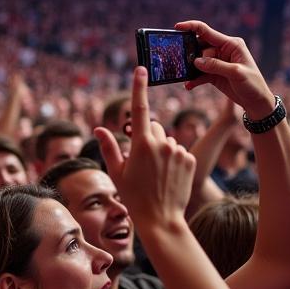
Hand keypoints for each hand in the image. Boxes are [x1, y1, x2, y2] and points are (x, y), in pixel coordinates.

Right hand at [95, 66, 195, 230]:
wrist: (161, 219)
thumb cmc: (134, 197)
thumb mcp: (117, 172)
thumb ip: (110, 147)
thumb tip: (99, 129)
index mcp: (141, 144)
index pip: (139, 108)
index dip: (139, 87)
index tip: (141, 69)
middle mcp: (161, 143)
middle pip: (154, 128)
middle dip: (148, 138)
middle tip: (144, 163)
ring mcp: (178, 151)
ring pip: (168, 141)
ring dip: (163, 150)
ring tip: (158, 174)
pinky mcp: (190, 159)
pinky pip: (180, 152)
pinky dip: (175, 160)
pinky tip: (170, 177)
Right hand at [175, 21, 275, 119]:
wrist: (256, 102)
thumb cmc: (252, 84)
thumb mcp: (236, 73)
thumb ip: (216, 66)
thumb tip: (196, 61)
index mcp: (231, 44)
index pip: (208, 32)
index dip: (191, 27)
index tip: (177, 27)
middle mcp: (223, 50)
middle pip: (200, 47)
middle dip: (190, 54)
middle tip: (181, 63)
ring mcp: (217, 62)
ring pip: (198, 61)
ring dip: (190, 69)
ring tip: (185, 77)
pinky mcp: (213, 74)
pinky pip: (199, 74)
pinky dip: (193, 79)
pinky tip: (189, 85)